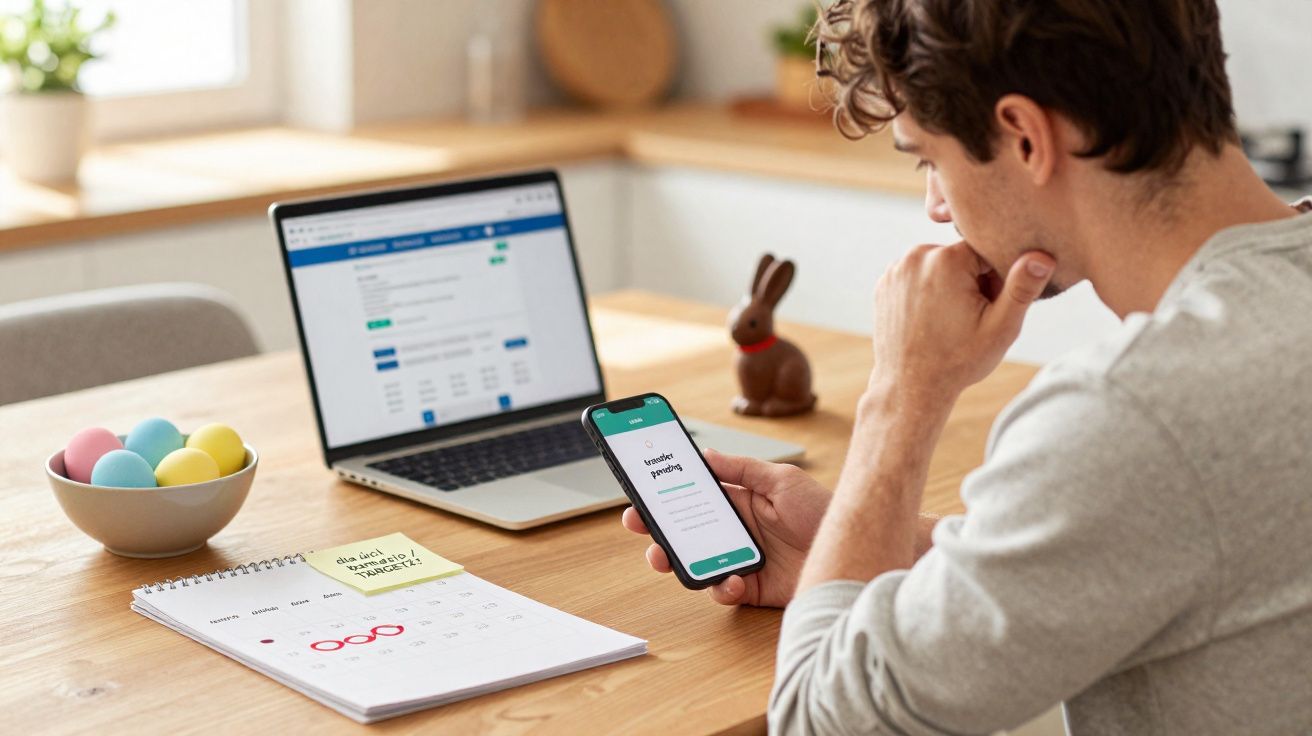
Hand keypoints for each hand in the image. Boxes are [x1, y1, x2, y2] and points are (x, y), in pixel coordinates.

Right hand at [621, 449, 829, 607]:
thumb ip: (742, 469)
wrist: (857, 548)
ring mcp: (741, 559)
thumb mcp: (781, 479)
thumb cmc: (823, 510)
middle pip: (685, 531)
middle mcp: (736, 531)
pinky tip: (734, 579)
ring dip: (677, 561)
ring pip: (697, 563)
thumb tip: (706, 455)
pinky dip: (722, 587)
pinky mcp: (753, 588)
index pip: (693, 497)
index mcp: (740, 501)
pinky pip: (724, 590)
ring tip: (668, 558)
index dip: (665, 496)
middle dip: (657, 529)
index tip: (639, 493)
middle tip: (639, 526)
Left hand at [871, 242, 1053, 398]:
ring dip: (948, 285)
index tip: (989, 306)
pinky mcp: (884, 284)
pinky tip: (929, 320)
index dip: (995, 279)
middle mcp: (916, 256)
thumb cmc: (958, 361)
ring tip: (949, 320)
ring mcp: (896, 270)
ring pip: (938, 265)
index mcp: (946, 259)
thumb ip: (1022, 288)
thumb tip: (1041, 256)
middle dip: (971, 280)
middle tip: (970, 317)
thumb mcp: (1000, 327)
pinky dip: (926, 291)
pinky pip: (916, 277)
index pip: (986, 251)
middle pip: (960, 257)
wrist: (910, 387)